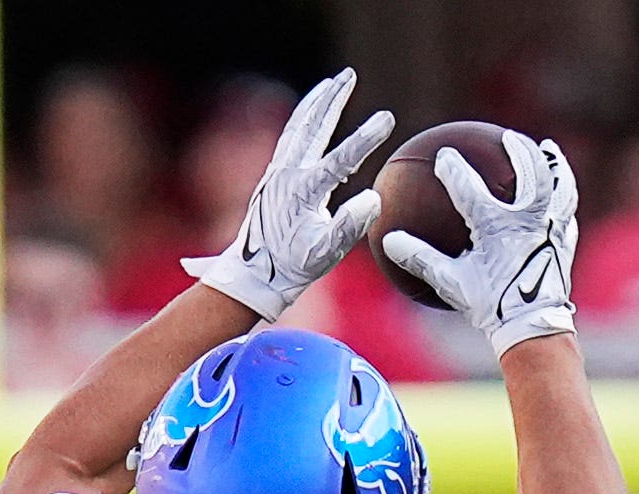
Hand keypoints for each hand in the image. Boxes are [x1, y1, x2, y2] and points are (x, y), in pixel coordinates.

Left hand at [182, 68, 396, 321]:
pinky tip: (313, 110)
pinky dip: (303, 117)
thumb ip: (348, 228)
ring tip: (333, 81)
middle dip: (334, 99)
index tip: (387, 119)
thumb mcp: (323, 256)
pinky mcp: (273, 174)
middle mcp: (288, 175)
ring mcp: (278, 172)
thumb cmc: (291, 268)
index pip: (340, 160)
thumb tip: (373, 200)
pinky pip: (290, 137)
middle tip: (349, 74)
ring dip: (318, 101)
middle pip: (314, 127)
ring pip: (300, 126)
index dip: (365, 139)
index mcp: (304, 193)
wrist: (251, 274)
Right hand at [379, 128, 579, 356]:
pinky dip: (562, 201)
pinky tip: (559, 198)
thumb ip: (420, 259)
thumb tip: (388, 240)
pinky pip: (566, 213)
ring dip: (554, 164)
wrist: (533, 328)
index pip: (469, 187)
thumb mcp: (451, 283)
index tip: (443, 156)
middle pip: (529, 170)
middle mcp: (529, 218)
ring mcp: (551, 227)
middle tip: (508, 138)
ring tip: (550, 150)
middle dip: (518, 150)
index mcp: (497, 224)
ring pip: (558, 184)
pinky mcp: (564, 243)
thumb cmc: (491, 307)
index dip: (453, 169)